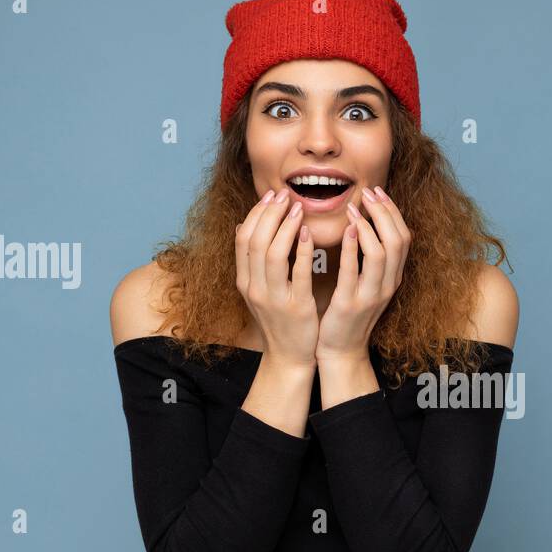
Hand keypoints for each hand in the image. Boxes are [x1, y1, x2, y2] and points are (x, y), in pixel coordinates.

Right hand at [234, 188, 318, 368]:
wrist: (289, 356)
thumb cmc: (279, 319)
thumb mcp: (258, 289)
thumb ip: (252, 261)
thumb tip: (243, 225)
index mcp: (244, 281)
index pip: (243, 238)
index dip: (256, 213)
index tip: (271, 195)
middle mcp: (254, 288)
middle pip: (255, 241)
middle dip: (269, 213)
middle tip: (285, 194)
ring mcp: (273, 298)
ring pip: (271, 254)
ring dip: (284, 226)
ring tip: (298, 208)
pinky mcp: (295, 307)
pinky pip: (297, 274)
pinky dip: (301, 250)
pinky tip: (309, 233)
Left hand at [316, 185, 410, 361]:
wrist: (341, 350)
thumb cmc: (349, 313)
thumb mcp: (367, 283)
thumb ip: (370, 258)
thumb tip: (366, 223)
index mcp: (393, 278)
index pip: (404, 237)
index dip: (393, 212)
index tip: (377, 192)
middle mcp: (388, 285)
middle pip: (398, 241)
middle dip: (384, 212)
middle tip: (367, 192)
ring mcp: (372, 295)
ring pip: (382, 253)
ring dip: (368, 226)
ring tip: (353, 209)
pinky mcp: (351, 304)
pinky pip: (355, 271)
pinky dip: (353, 247)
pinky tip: (346, 230)